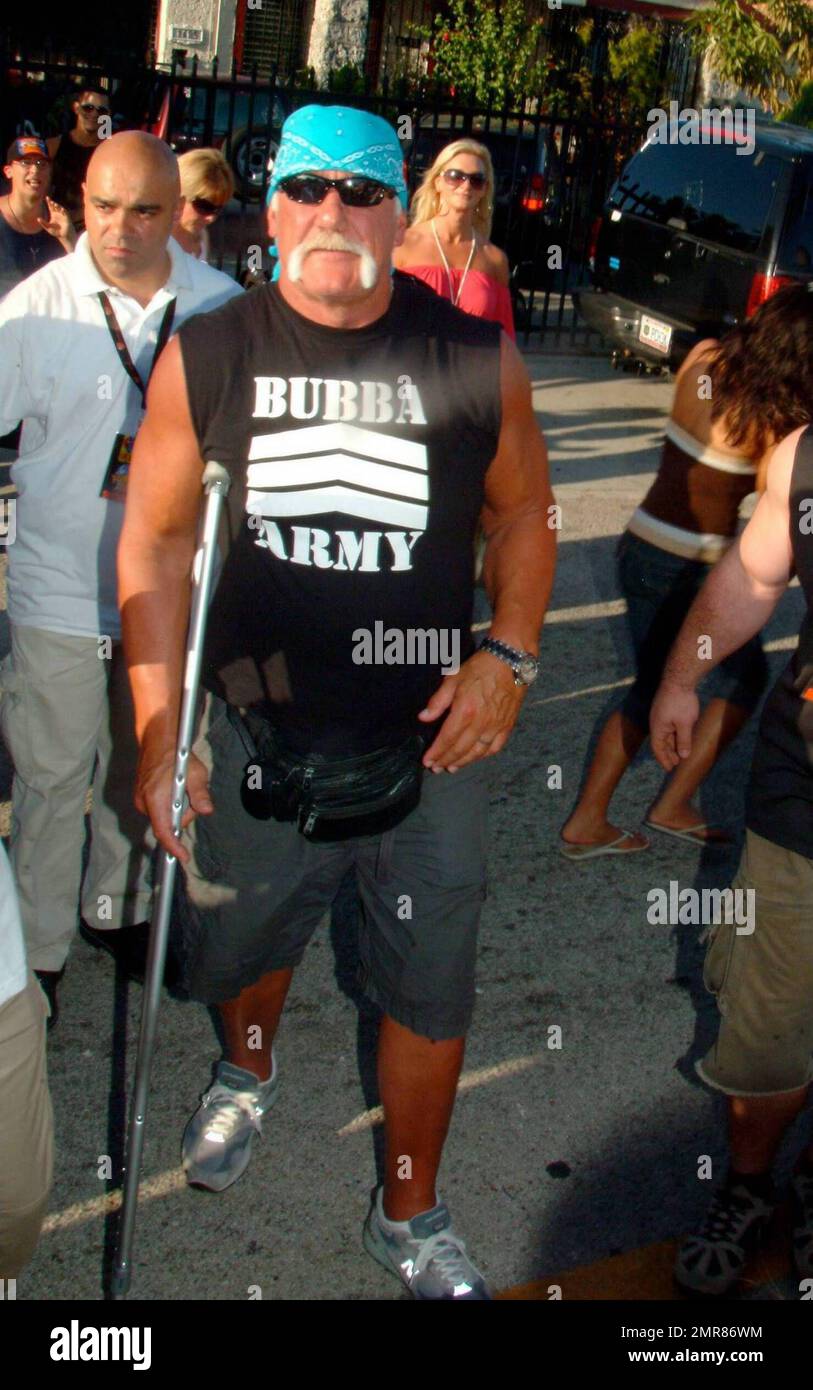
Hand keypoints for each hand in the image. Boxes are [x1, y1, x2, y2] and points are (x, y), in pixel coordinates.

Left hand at [38, 198, 74, 247]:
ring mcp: (63, 215)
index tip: (47, 197)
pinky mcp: (67, 218)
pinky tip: (61, 209)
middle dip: (53, 203)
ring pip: (60, 208)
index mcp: (53, 214)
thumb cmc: (56, 232)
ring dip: (58, 206)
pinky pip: (65, 213)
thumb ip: (43, 223)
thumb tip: (38, 219)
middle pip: (55, 206)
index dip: (49, 202)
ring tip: (54, 204)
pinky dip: (63, 211)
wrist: (64, 236)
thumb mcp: (48, 227)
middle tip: (50, 201)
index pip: (50, 206)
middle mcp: (58, 213)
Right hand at [135, 744, 213, 861]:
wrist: (157, 740)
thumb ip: (200, 794)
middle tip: (193, 795)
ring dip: (177, 808)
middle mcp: (143, 802)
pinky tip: (174, 787)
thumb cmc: (177, 755)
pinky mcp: (141, 797)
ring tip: (183, 786)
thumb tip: (206, 810)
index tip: (184, 857)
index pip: (163, 832)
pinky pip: (159, 809)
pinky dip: (170, 803)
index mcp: (155, 799)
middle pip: (167, 824)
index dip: (174, 847)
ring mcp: (140, 800)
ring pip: (164, 816)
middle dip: (183, 815)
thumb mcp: (196, 773)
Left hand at [419, 649, 525, 771]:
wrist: (511, 661)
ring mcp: (496, 726)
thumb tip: (423, 717)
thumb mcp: (453, 678)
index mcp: (466, 711)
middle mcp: (481, 723)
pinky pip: (495, 747)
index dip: (436, 752)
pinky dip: (483, 756)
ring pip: (477, 752)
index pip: (447, 738)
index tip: (427, 761)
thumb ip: (438, 701)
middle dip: (446, 761)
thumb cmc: (480, 667)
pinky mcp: (507, 725)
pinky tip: (474, 758)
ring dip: (463, 763)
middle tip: (436, 768)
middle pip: (461, 749)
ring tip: (451, 768)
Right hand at [650, 683, 699, 770]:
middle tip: (677, 763)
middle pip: (661, 743)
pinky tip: (682, 736)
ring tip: (681, 753)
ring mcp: (661, 715)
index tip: (670, 769)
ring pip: (666, 734)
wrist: (679, 678)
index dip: (664, 759)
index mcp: (658, 728)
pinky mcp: (667, 709)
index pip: (658, 749)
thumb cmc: (680, 701)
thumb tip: (683, 756)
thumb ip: (684, 741)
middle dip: (669, 754)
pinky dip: (675, 735)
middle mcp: (657, 723)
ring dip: (673, 745)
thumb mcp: (685, 724)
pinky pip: (669, 726)